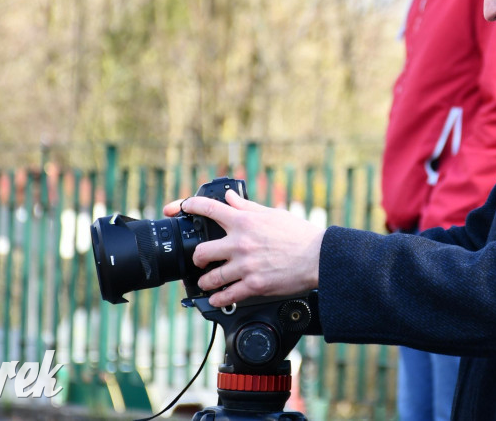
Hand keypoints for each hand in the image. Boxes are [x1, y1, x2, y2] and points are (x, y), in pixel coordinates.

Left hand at [163, 191, 324, 307]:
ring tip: (207, 283)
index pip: (208, 209)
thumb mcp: (272, 214)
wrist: (318, 257)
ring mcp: (245, 266)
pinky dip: (218, 298)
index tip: (176, 208)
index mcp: (244, 221)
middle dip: (197, 259)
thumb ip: (247, 206)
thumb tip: (230, 198)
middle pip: (201, 252)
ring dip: (205, 282)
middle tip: (199, 262)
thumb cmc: (299, 234)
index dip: (187, 206)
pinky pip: (226, 295)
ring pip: (210, 278)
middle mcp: (240, 243)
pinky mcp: (253, 285)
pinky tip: (217, 298)